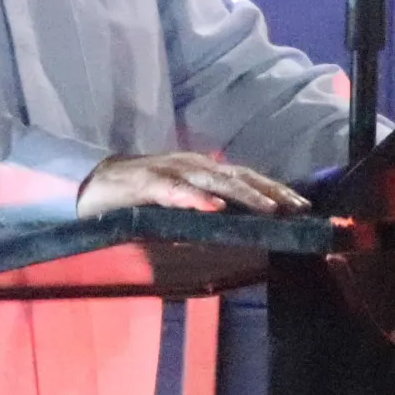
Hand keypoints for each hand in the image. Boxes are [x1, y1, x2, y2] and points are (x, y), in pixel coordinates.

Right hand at [77, 151, 312, 217]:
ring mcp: (168, 171)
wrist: (90, 183)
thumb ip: (205, 212)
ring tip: (270, 209)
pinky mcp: (144, 184)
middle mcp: (190, 166)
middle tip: (298, 208)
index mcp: (200, 171)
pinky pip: (174, 191)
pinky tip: (214, 208)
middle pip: (238, 176)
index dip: (274, 188)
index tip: (303, 205)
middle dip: (270, 191)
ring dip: (244, 194)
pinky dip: (195, 199)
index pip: (245, 176)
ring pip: (213, 181)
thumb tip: (236, 229)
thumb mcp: (179, 204)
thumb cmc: (139, 197)